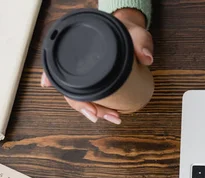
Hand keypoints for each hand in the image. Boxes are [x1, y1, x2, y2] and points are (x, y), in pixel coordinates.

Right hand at [41, 8, 153, 124]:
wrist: (129, 32)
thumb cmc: (128, 31)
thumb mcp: (135, 33)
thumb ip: (141, 41)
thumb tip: (146, 58)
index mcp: (79, 49)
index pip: (59, 67)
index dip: (58, 83)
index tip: (79, 102)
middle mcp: (78, 64)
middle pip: (72, 90)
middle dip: (86, 107)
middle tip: (103, 115)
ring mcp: (87, 75)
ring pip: (81, 97)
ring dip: (95, 111)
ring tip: (114, 118)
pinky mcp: (97, 82)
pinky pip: (92, 97)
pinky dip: (99, 108)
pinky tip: (112, 116)